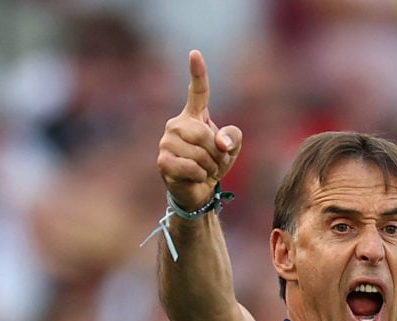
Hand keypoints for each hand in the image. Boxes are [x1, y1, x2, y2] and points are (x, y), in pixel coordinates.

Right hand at [157, 50, 241, 210]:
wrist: (198, 190)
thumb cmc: (213, 163)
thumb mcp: (231, 148)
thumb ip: (233, 137)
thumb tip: (220, 143)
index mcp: (194, 116)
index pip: (197, 91)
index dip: (197, 72)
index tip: (195, 53)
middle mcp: (176, 124)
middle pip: (205, 134)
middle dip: (217, 153)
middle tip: (216, 162)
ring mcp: (167, 142)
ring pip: (199, 153)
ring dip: (211, 166)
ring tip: (206, 170)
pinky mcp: (163, 161)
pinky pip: (192, 167)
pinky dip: (201, 175)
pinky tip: (196, 177)